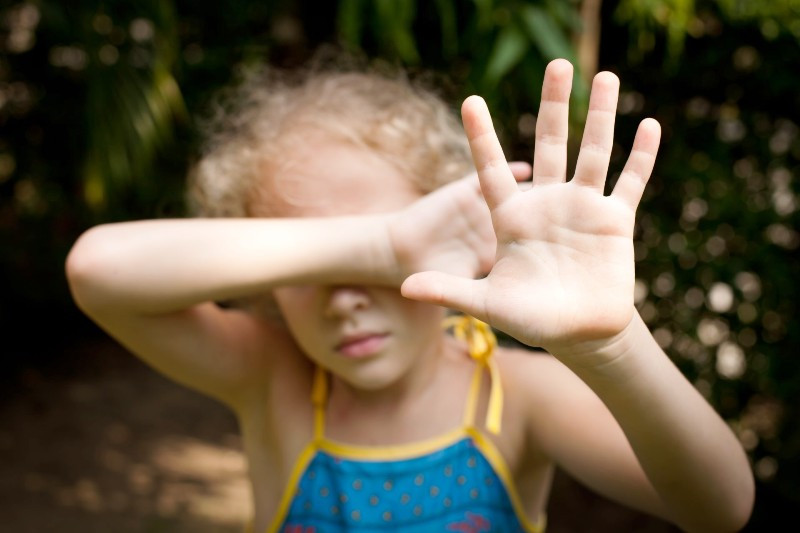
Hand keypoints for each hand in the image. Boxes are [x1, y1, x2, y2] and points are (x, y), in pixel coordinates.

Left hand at [402, 59, 660, 355]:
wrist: (577, 332)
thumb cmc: (530, 318)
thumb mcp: (487, 303)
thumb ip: (450, 290)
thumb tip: (407, 286)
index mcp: (512, 217)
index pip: (492, 169)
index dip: (481, 137)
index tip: (471, 100)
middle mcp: (547, 204)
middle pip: (549, 144)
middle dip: (554, 105)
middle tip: (557, 64)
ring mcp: (582, 208)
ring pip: (593, 153)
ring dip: (601, 116)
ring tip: (606, 76)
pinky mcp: (614, 221)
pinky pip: (630, 182)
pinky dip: (640, 157)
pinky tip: (650, 126)